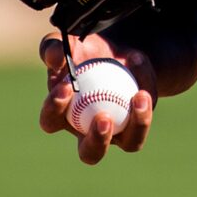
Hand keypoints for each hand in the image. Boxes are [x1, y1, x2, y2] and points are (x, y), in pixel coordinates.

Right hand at [39, 30, 156, 165]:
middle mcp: (88, 132)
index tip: (67, 87)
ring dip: (135, 126)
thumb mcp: (69, 43)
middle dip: (96, 140)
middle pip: (89, 153)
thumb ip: (53, 47)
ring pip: (129, 143)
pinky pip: (144, 123)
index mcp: (62, 115)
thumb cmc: (87, 51)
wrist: (120, 50)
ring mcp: (118, 132)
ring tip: (138, 100)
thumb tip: (55, 58)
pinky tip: (143, 92)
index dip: (55, 108)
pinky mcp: (139, 124)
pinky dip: (146, 109)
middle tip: (103, 117)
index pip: (51, 121)